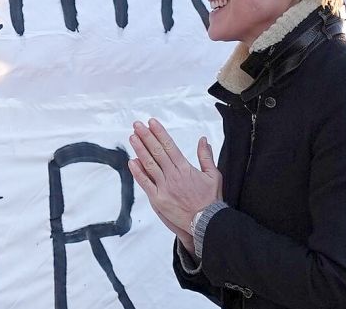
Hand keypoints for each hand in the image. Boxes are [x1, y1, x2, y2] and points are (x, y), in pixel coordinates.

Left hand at [128, 118, 221, 233]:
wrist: (207, 222)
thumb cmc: (211, 201)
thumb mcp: (213, 175)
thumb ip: (206, 156)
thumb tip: (203, 140)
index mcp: (185, 168)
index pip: (169, 146)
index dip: (159, 133)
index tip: (152, 123)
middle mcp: (173, 175)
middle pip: (157, 152)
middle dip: (146, 136)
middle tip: (137, 125)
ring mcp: (164, 187)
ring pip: (149, 164)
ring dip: (140, 150)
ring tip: (132, 137)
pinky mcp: (158, 199)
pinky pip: (145, 183)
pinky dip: (138, 172)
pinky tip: (131, 162)